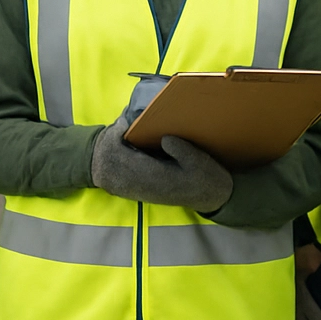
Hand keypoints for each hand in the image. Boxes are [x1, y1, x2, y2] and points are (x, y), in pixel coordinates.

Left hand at [89, 117, 232, 213]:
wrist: (210, 198)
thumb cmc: (207, 177)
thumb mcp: (200, 161)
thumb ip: (182, 150)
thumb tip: (164, 138)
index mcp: (156, 178)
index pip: (123, 159)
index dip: (117, 139)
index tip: (124, 122)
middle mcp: (143, 187)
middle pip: (112, 165)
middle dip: (110, 142)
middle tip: (122, 122)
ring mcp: (140, 191)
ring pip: (111, 174)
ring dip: (111, 151)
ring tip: (122, 131)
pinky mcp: (140, 191)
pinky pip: (117, 178)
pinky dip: (116, 161)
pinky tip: (125, 147)